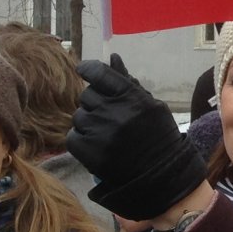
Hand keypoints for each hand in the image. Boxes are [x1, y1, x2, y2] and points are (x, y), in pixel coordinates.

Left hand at [70, 54, 207, 222]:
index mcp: (132, 98)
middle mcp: (114, 113)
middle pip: (87, 96)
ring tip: (106, 134)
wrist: (159, 174)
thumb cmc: (157, 135)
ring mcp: (99, 133)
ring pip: (79, 116)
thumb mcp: (150, 105)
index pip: (99, 74)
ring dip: (89, 122)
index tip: (84, 70)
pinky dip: (82, 139)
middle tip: (108, 115)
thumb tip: (112, 57)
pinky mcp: (88, 152)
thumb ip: (129, 83)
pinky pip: (73, 136)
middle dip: (95, 103)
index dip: (88, 69)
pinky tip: (97, 145)